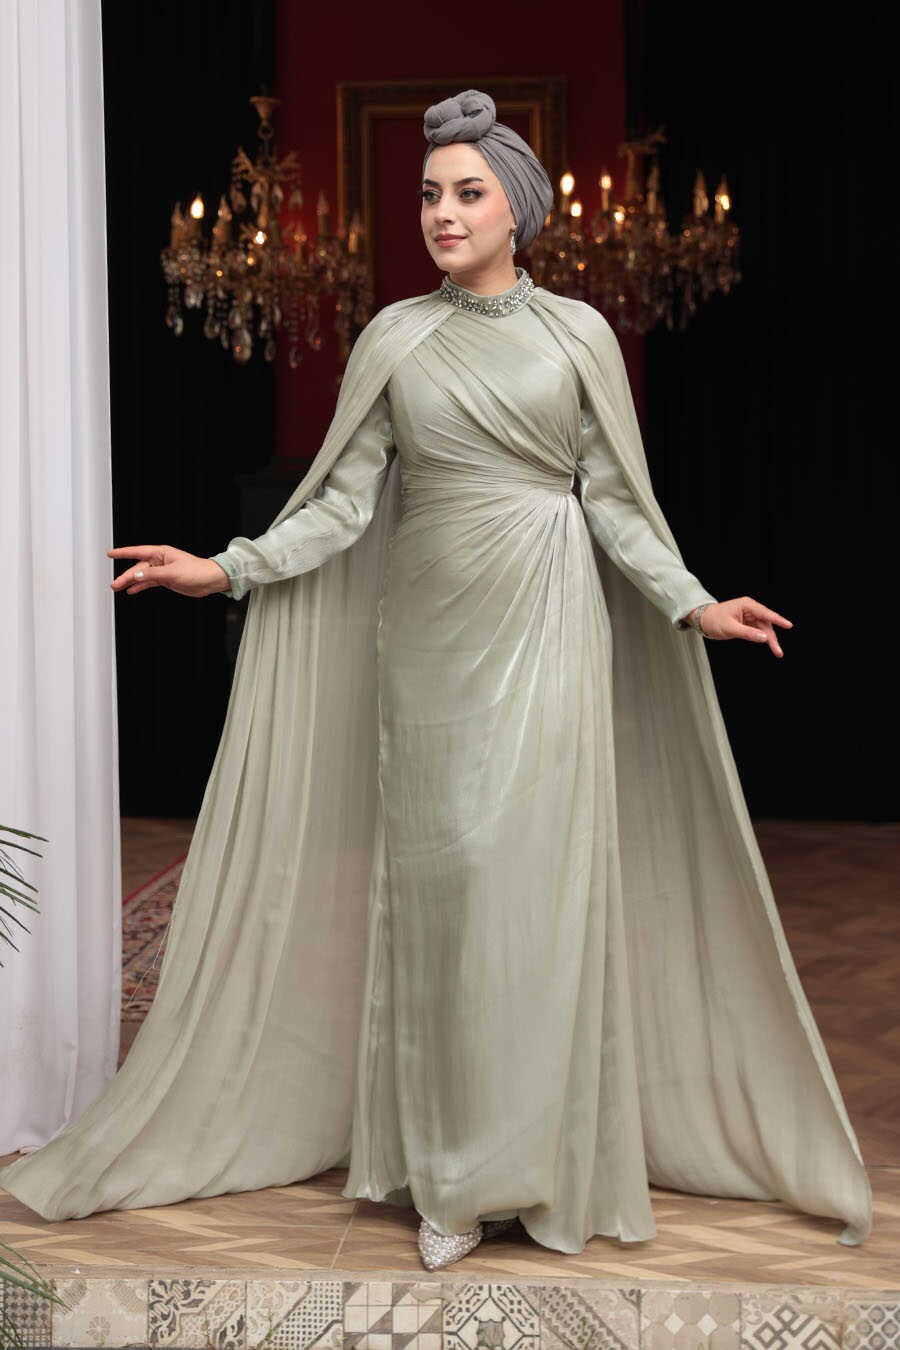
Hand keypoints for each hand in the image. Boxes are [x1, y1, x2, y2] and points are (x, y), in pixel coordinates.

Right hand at [107, 544, 230, 597]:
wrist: (210, 580)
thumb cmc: (197, 571)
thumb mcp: (172, 573)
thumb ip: (153, 575)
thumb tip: (136, 576)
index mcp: (161, 553)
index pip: (138, 552)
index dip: (123, 552)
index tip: (110, 553)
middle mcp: (160, 561)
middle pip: (138, 568)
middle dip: (126, 576)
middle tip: (115, 584)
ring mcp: (163, 570)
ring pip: (142, 576)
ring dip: (131, 582)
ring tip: (118, 588)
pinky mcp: (166, 579)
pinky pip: (149, 582)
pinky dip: (140, 586)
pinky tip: (132, 590)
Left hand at [686, 597, 792, 656]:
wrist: (703, 620)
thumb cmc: (713, 619)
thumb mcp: (730, 628)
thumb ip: (747, 633)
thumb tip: (763, 638)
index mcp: (747, 605)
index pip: (766, 613)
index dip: (778, 620)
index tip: (789, 625)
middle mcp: (750, 609)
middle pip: (767, 624)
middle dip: (773, 637)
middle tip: (779, 651)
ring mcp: (749, 616)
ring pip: (764, 629)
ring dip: (770, 640)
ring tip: (777, 651)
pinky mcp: (747, 623)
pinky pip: (758, 631)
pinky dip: (763, 638)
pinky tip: (768, 645)